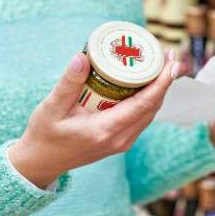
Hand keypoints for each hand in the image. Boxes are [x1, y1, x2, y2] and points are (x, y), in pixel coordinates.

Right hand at [8, 51, 179, 188]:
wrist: (42, 162)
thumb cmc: (44, 135)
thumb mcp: (51, 107)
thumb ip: (68, 83)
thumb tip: (83, 56)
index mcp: (106, 130)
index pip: (144, 104)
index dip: (162, 82)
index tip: (172, 62)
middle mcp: (120, 138)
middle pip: (153, 106)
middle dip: (165, 79)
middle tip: (168, 53)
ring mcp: (122, 142)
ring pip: (150, 112)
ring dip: (159, 88)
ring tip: (163, 62)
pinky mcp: (120, 140)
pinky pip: (142, 116)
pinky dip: (149, 98)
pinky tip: (148, 81)